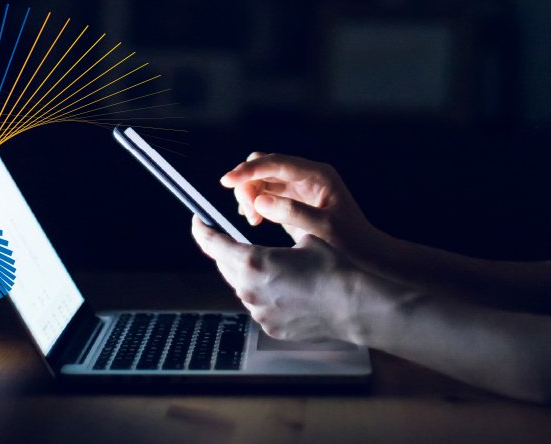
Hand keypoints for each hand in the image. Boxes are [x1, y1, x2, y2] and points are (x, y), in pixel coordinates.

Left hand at [190, 216, 358, 341]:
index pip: (213, 244)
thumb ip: (273, 244)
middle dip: (228, 252)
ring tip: (276, 269)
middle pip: (225, 266)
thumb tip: (267, 247)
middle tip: (236, 241)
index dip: (202, 231)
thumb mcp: (303, 239)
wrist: (352, 305)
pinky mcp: (270, 327)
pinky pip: (259, 306)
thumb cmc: (332, 269)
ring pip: (242, 288)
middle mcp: (249, 289)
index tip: (198, 222)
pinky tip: (288, 291)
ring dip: (250, 276)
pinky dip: (266, 296)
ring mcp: (258, 312)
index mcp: (253, 262)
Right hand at [220, 153, 386, 263]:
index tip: (226, 181)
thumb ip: (292, 213)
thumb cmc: (351, 242)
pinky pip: (266, 191)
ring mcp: (300, 186)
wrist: (366, 254)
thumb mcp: (323, 229)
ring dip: (250, 195)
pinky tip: (254, 219)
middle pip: (266, 165)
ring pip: (262, 178)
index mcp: (318, 175)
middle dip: (248, 183)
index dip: (249, 170)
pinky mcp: (293, 199)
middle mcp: (307, 175)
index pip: (277, 163)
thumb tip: (260, 200)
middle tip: (248, 212)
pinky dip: (255, 202)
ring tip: (252, 220)